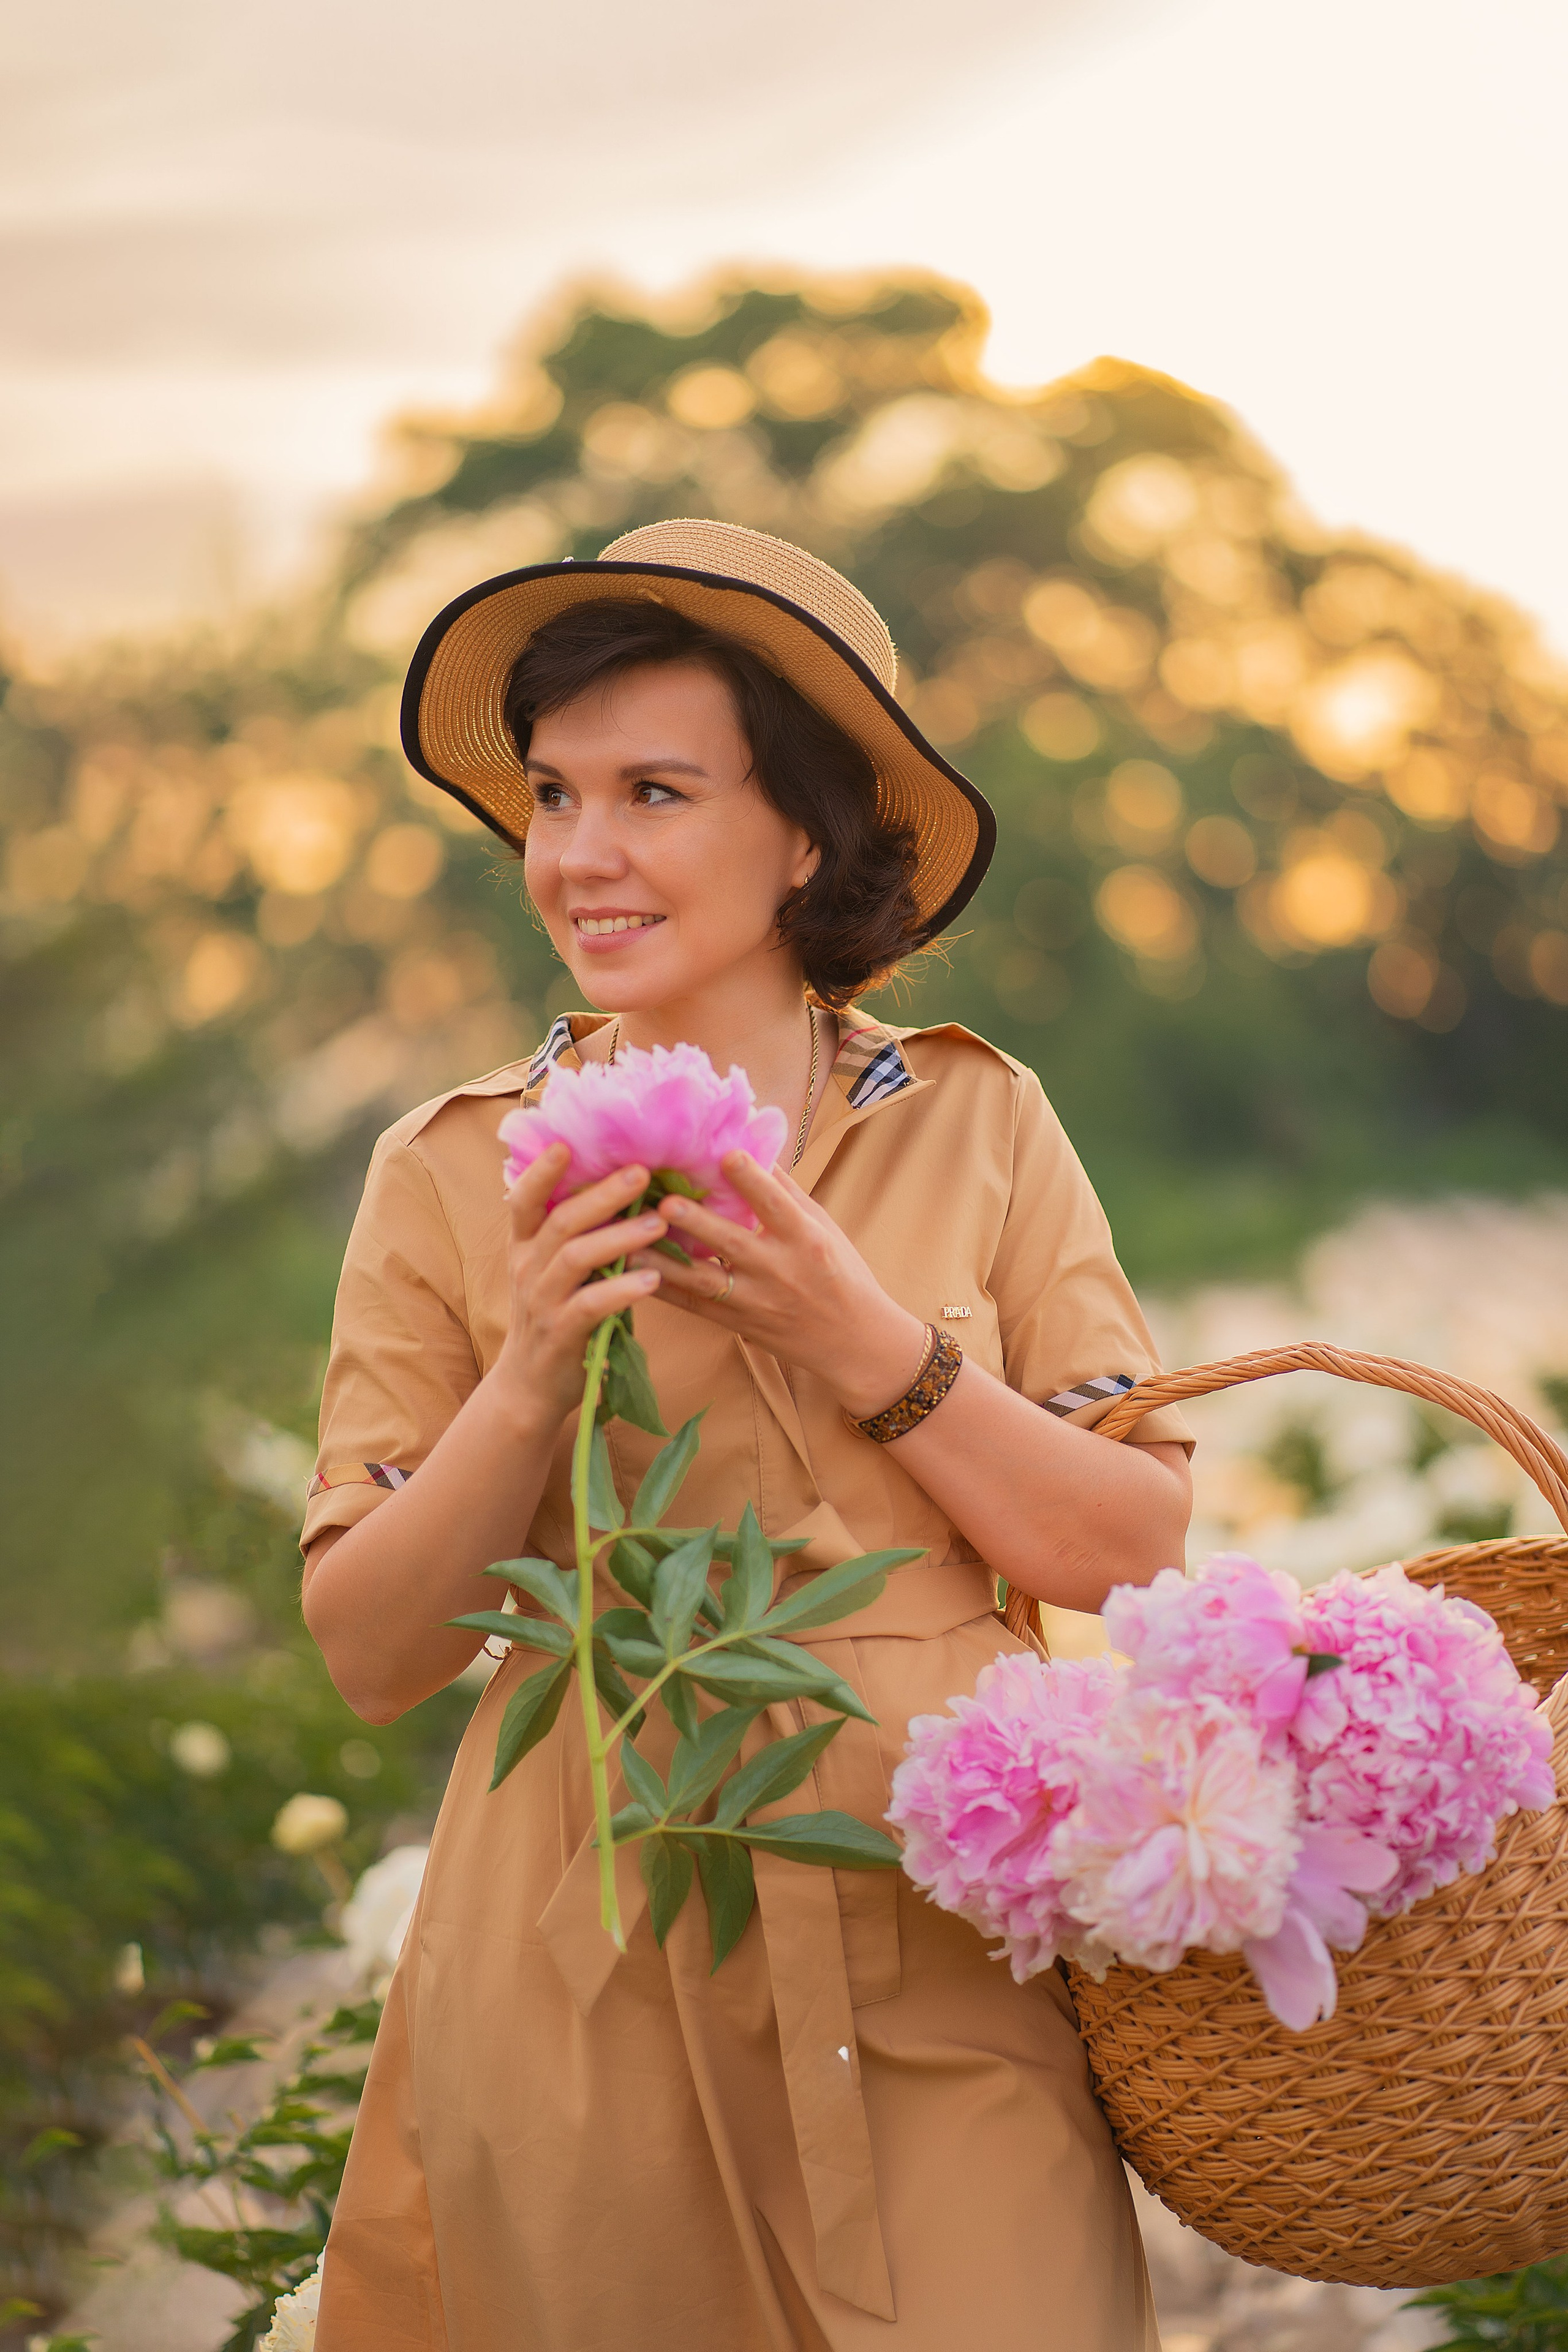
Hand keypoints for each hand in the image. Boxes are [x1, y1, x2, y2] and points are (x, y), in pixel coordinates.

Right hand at [494, 1148, 667, 1426]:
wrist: (530, 1386)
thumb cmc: (555, 1316)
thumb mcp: (553, 1272)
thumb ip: (576, 1236)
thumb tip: (625, 1190)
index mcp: (524, 1247)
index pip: (524, 1200)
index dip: (541, 1171)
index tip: (566, 1142)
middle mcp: (527, 1269)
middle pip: (561, 1221)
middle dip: (602, 1194)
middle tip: (643, 1173)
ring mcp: (541, 1302)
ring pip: (576, 1257)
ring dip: (620, 1236)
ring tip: (660, 1222)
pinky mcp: (560, 1334)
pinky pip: (591, 1305)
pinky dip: (622, 1290)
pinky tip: (652, 1279)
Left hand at [638, 1153, 927, 1418]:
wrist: (855, 1343)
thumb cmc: (842, 1275)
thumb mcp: (824, 1228)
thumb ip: (787, 1193)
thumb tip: (754, 1148)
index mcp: (806, 1240)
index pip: (777, 1206)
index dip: (753, 1180)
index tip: (727, 1154)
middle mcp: (780, 1270)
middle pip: (734, 1244)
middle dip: (698, 1223)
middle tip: (664, 1200)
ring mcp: (756, 1301)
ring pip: (704, 1280)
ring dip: (664, 1259)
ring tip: (629, 1237)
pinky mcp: (736, 1324)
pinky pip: (693, 1305)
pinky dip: (661, 1288)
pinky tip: (630, 1270)